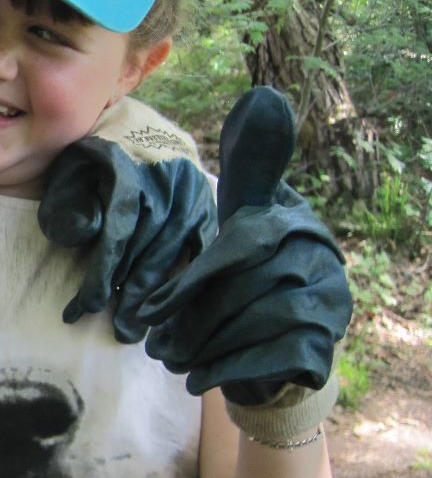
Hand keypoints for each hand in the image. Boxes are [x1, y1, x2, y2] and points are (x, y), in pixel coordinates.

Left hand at [37, 99, 217, 342]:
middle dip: (131, 294)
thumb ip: (67, 203)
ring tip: (141, 327)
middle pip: (148, 248)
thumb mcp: (67, 171)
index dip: (103, 272)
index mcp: (128, 170)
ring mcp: (192, 191)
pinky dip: (192, 277)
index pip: (117, 231)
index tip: (87, 306)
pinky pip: (204, 246)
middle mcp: (167, 181)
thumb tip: (84, 237)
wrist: (133, 123)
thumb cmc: (90, 157)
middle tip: (119, 332)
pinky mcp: (208, 203)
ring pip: (176, 250)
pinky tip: (179, 306)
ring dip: (159, 293)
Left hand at [139, 88, 351, 436]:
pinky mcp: (325, 343)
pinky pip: (271, 357)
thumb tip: (264, 98)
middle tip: (154, 346)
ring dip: (203, 348)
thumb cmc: (248, 270)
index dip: (188, 281)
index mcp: (293, 221)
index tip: (148, 310)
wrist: (285, 342)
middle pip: (241, 289)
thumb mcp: (244, 215)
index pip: (237, 247)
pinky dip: (227, 370)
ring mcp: (328, 302)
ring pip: (254, 324)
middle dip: (189, 321)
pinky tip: (197, 379)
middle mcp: (319, 257)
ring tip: (169, 361)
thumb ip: (245, 168)